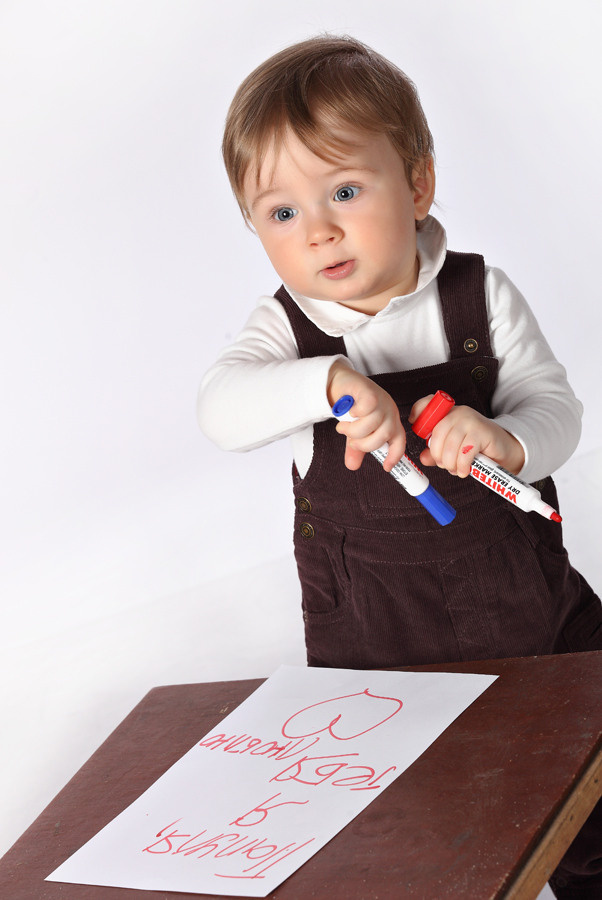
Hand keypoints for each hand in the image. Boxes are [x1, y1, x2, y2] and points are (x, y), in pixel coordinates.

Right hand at [327, 360, 405, 470]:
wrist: (341, 383)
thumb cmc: (352, 406)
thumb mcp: (355, 431)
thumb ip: (356, 448)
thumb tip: (352, 466)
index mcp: (390, 423)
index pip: (399, 442)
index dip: (395, 456)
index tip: (386, 467)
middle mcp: (389, 413)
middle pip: (384, 436)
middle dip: (364, 444)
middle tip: (351, 441)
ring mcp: (381, 402)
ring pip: (373, 424)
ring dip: (353, 430)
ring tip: (342, 427)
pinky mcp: (370, 392)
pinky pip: (367, 407)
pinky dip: (356, 413)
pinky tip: (349, 412)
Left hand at [408, 395, 524, 476]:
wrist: (504, 449)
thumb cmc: (476, 447)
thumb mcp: (453, 448)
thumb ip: (437, 452)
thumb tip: (423, 458)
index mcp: (449, 413)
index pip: (429, 404)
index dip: (419, 413)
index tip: (416, 428)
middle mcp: (459, 413)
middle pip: (437, 433)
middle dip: (438, 455)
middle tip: (445, 465)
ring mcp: (471, 421)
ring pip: (450, 446)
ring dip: (451, 464)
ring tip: (456, 469)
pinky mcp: (482, 432)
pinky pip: (464, 452)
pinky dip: (462, 466)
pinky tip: (465, 470)